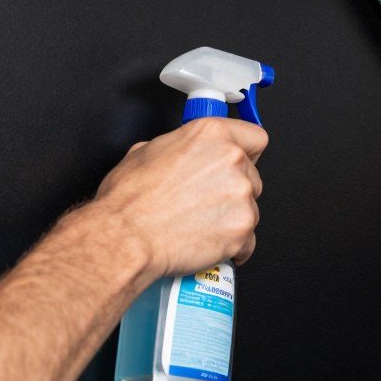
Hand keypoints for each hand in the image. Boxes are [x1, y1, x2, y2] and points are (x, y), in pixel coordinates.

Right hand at [90, 118, 266, 278]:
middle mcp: (231, 161)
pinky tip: (209, 243)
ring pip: (250, 209)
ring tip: (200, 225)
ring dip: (232, 218)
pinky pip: (248, 240)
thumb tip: (183, 154)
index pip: (255, 137)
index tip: (242, 162)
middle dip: (234, 190)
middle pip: (252, 177)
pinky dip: (233, 246)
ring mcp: (240, 196)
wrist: (125, 237)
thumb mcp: (146, 151)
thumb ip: (179, 146)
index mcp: (211, 134)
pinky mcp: (241, 229)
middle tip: (207, 201)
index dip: (247, 152)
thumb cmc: (130, 199)